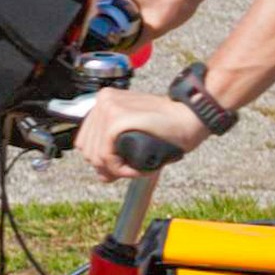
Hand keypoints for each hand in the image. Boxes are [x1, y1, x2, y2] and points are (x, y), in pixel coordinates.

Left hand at [75, 88, 207, 181]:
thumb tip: (101, 174)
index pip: (85, 141)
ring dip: (115, 170)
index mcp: (104, 100)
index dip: (100, 161)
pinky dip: (120, 169)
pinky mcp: (116, 118)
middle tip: (129, 170)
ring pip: (95, 155)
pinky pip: (106, 156)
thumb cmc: (167, 126)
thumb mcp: (134, 134)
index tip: (120, 167)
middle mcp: (103, 100)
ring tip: (136, 168)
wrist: (189, 116)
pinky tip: (136, 168)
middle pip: (87, 150)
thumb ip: (114, 148)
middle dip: (107, 167)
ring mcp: (108, 107)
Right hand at [97, 0, 211, 42]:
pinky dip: (124, 3)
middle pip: (100, 5)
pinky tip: (136, 11)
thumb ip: (129, 43)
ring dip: (116, 13)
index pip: (94, 13)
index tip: (104, 46)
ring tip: (130, 25)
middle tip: (119, 39)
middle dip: (108, 23)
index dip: (99, 32)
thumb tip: (113, 58)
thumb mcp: (153, 27)